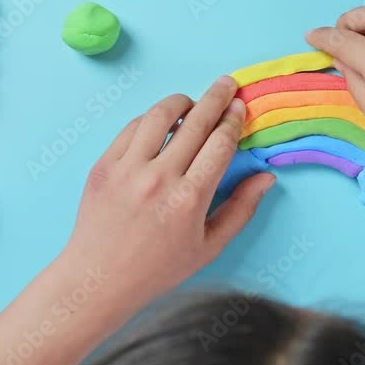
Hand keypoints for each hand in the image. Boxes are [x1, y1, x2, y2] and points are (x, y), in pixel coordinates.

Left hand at [61, 78, 275, 318]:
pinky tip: (162, 123)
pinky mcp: (104, 165)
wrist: (98, 279)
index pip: (219, 144)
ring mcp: (127, 169)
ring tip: (192, 102)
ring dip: (181, 101)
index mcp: (189, 199)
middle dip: (216, 98)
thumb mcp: (208, 247)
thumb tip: (267, 177)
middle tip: (227, 84)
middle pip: (195, 122)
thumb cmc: (158, 268)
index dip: (233, 120)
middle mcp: (159, 178)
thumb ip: (241, 209)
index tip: (240, 108)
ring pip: (160, 115)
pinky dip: (151, 119)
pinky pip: (132, 127)